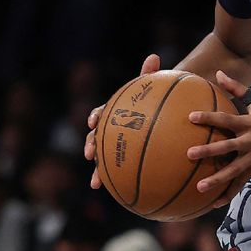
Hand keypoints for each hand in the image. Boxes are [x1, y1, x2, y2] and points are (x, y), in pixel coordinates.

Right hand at [85, 53, 160, 188]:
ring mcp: (117, 146)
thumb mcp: (156, 88)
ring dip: (98, 171)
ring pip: (104, 159)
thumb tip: (153, 55)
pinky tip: (122, 196)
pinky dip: (117, 183)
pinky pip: (120, 173)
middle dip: (92, 145)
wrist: (161, 120)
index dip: (97, 116)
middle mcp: (112, 129)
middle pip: (97, 137)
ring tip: (96, 182)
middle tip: (90, 153)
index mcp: (116, 112)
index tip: (94, 120)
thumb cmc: (156, 102)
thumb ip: (151, 75)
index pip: (102, 112)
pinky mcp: (125, 161)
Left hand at [187, 71, 250, 206]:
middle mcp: (250, 141)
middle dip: (209, 151)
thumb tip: (218, 73)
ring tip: (199, 187)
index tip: (191, 117)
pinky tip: (213, 203)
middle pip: (227, 147)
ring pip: (233, 170)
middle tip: (189, 154)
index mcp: (248, 123)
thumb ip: (236, 89)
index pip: (226, 120)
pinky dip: (228, 193)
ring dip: (217, 179)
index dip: (209, 118)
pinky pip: (240, 183)